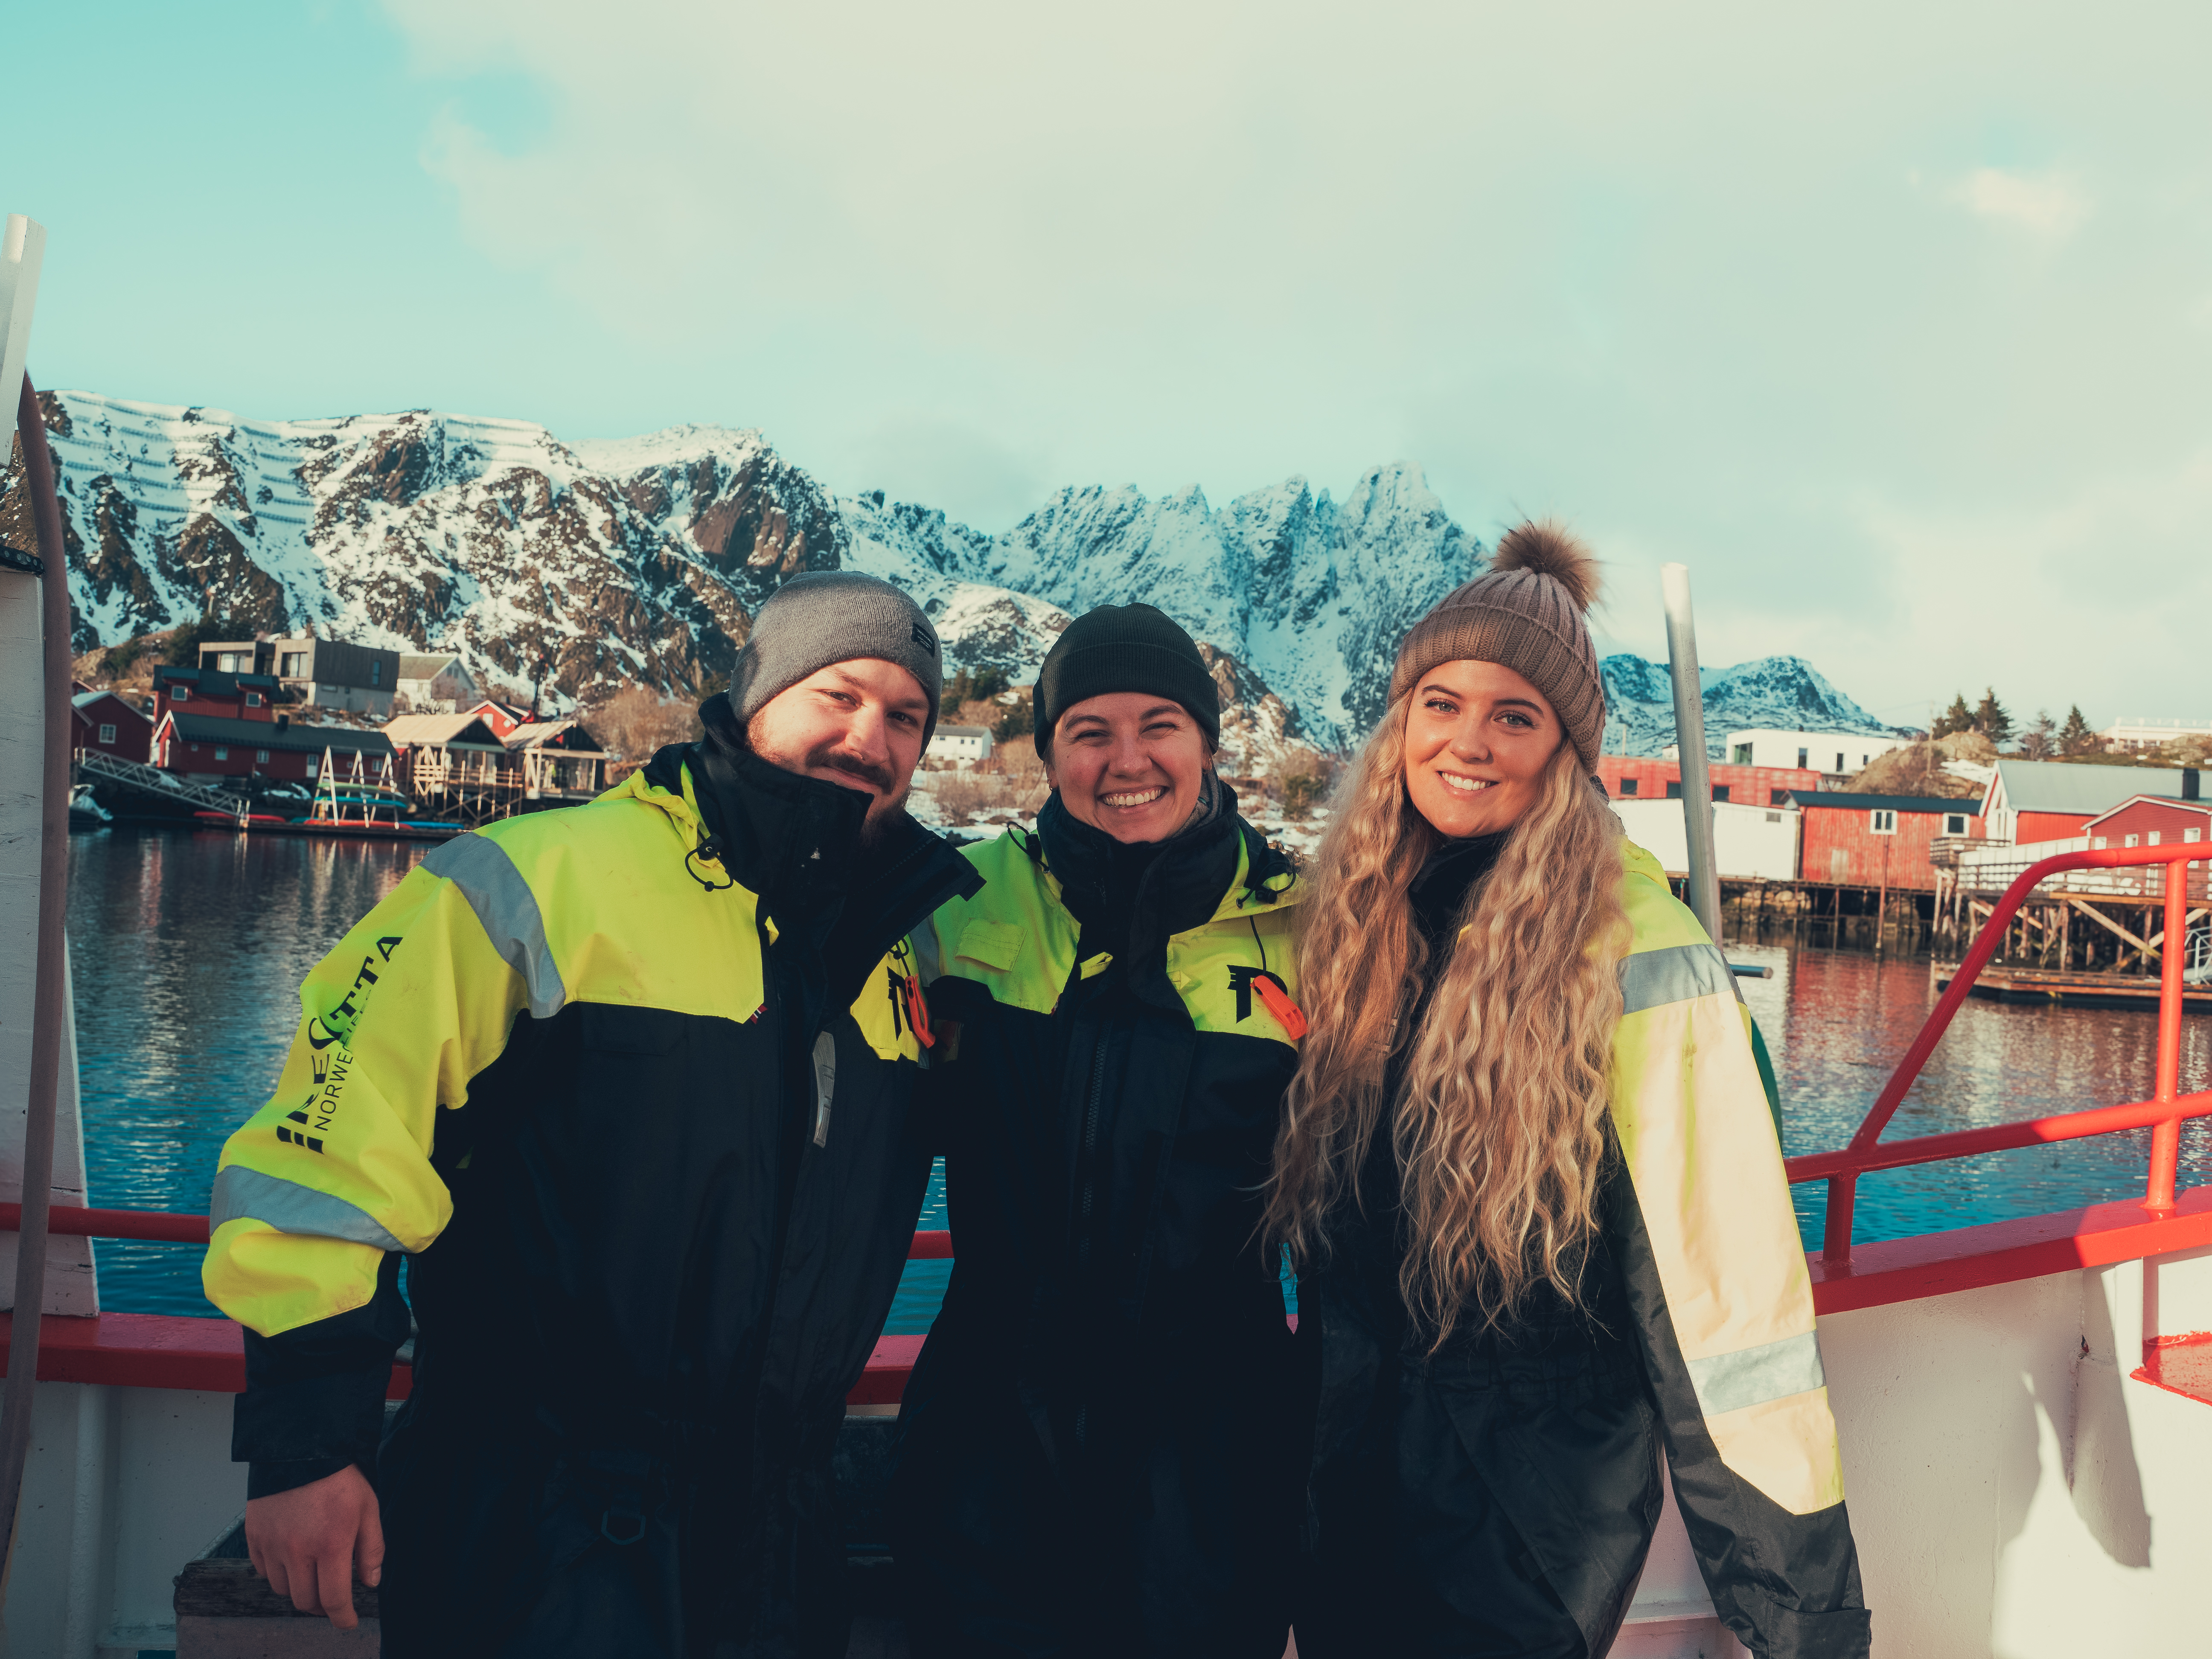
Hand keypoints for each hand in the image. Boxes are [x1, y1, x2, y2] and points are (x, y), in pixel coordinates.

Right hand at [245, 1463, 382, 1628]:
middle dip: (322, 1606)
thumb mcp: (368, 1509)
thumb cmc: (339, 1479)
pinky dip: (278, 1574)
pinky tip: (291, 1560)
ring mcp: (272, 1545)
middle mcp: (297, 1550)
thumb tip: (370, 1582)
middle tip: (333, 1597)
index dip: (342, 1617)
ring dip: (299, 1589)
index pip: (334, 1599)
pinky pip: (263, 1572)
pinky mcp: (254, 1537)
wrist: (301, 1449)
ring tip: (313, 1573)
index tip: (348, 1622)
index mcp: (330, 1545)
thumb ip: (371, 1549)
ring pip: (283, 1589)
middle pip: (305, 1601)